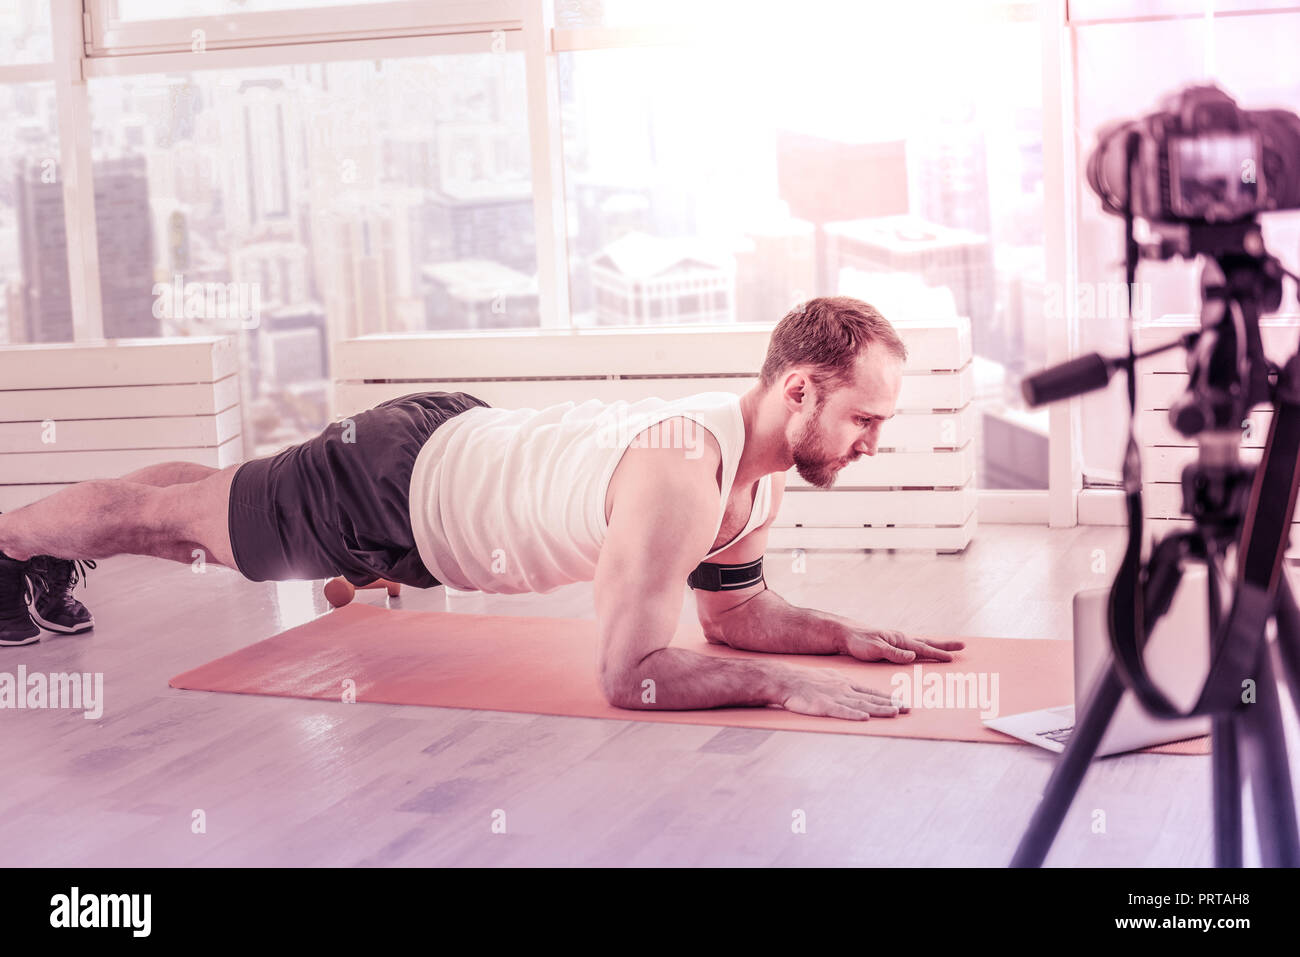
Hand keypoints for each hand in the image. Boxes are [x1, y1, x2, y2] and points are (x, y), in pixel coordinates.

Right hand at [777, 666, 908, 720]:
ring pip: (861, 706)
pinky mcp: (823, 707)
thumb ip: (843, 685)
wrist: (787, 680)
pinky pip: (841, 712)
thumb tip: (855, 691)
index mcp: (846, 684)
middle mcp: (844, 690)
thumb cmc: (807, 681)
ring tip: (894, 713)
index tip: (903, 703)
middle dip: (891, 705)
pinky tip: (865, 718)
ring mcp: (835, 698)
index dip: (888, 698)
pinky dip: (854, 715)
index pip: (871, 692)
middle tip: (908, 710)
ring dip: (879, 710)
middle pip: (871, 699)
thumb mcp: (830, 677)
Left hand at [843, 627, 964, 663]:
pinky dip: (923, 648)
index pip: (922, 649)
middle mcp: (901, 639)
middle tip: (962, 645)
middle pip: (927, 642)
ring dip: (936, 645)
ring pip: (921, 643)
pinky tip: (924, 651)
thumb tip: (913, 657)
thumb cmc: (858, 642)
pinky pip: (913, 647)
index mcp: (899, 640)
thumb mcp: (875, 650)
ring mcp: (897, 641)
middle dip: (945, 645)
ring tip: (949, 648)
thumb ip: (894, 653)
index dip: (937, 654)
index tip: (952, 658)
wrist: (845, 634)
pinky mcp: (892, 645)